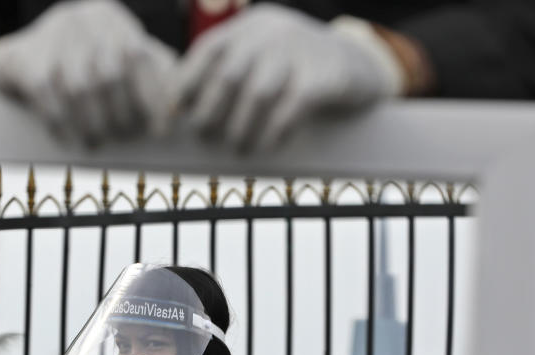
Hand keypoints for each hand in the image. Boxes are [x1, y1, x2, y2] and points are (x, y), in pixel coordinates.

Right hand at [0, 0, 175, 145]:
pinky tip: (67, 137)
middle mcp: (83, 20)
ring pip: (79, 88)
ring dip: (92, 123)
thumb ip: (154, 74)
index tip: (160, 130)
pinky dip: (60, 121)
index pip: (139, 58)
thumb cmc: (88, 65)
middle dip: (120, 114)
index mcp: (113, 20)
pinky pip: (46, 95)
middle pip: (109, 75)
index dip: (152, 97)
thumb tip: (180, 107)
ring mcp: (51, 36)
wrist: (22, 58)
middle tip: (123, 138)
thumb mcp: (121, 59)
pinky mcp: (25, 58)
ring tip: (96, 143)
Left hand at [177, 5, 404, 150]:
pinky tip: (269, 145)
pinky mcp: (323, 76)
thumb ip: (227, 73)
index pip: (208, 52)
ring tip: (238, 148)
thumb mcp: (261, 58)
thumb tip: (177, 110)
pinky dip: (274, 131)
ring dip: (241, 128)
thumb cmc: (294, 71)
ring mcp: (299, 51)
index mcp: (250, 27)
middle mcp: (271, 32)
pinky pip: (290, 108)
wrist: (357, 65)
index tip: (178, 114)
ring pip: (257, 94)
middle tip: (206, 137)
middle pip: (228, 75)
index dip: (187, 84)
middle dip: (210, 112)